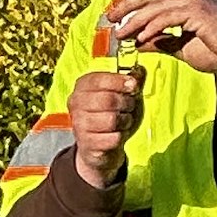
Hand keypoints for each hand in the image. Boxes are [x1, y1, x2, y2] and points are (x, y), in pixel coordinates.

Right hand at [68, 68, 143, 189]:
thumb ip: (130, 81)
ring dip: (125, 121)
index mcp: (82, 87)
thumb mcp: (120, 95)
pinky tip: (117, 135)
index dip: (119, 81)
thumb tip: (140, 70)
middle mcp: (76, 104)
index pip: (99, 80)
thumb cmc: (109, 116)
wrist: (98, 147)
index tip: (133, 85)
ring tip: (124, 121)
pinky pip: (113, 138)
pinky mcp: (87, 143)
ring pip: (111, 120)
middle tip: (130, 106)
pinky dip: (121, 137)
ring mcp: (79, 124)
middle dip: (126, 103)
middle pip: (107, 99)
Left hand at [107, 0, 216, 75]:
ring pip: (156, 7)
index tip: (116, 16)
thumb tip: (139, 42)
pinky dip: (152, 27)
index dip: (133, 4)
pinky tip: (141, 38)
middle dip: (128, 6)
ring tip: (122, 34)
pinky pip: (168, 17)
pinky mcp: (198, 11)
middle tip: (110, 18)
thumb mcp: (183, 47)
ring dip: (136, 21)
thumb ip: (162, 42)